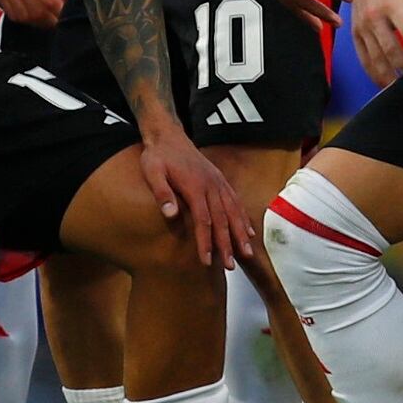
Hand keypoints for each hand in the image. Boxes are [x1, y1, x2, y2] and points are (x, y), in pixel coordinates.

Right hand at [0, 0, 68, 28]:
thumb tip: (70, 0)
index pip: (50, 1)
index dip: (61, 13)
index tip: (68, 14)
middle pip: (36, 12)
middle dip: (51, 20)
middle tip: (60, 19)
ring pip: (23, 16)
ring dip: (38, 21)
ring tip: (48, 17)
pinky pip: (11, 13)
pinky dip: (25, 17)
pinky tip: (33, 12)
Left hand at [136, 121, 251, 266]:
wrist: (169, 136)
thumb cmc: (158, 156)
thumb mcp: (152, 171)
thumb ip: (162, 192)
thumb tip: (170, 215)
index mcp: (195, 186)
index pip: (203, 220)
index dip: (206, 241)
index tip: (206, 261)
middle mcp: (211, 186)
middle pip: (222, 219)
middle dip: (227, 244)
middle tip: (231, 266)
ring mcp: (219, 183)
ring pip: (233, 212)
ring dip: (240, 234)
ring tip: (246, 254)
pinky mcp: (221, 182)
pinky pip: (236, 202)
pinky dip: (244, 218)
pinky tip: (249, 232)